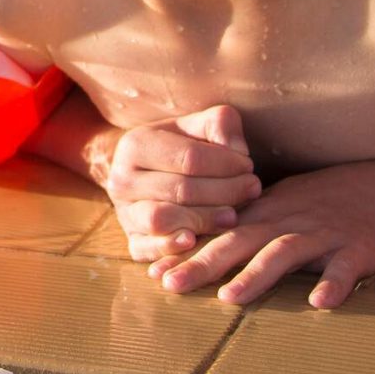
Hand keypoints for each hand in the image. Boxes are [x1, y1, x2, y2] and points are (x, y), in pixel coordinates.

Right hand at [104, 105, 259, 262]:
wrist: (145, 174)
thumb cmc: (180, 149)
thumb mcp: (196, 127)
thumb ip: (219, 124)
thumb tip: (236, 150)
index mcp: (136, 144)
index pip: (189, 157)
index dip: (226, 164)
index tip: (250, 166)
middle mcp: (122, 179)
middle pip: (180, 189)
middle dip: (225, 191)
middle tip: (252, 189)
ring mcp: (124, 212)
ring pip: (161, 219)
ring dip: (203, 219)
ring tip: (232, 216)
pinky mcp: (132, 241)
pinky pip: (148, 249)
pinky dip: (170, 247)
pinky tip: (194, 241)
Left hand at [152, 159, 374, 308]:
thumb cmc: (334, 199)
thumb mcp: (285, 203)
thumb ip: (249, 223)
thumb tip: (205, 246)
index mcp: (270, 212)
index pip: (221, 230)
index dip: (188, 249)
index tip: (153, 269)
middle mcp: (291, 221)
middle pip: (241, 240)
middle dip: (204, 262)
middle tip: (170, 283)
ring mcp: (326, 234)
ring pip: (286, 252)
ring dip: (257, 275)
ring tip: (231, 296)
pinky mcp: (360, 248)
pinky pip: (346, 268)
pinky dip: (334, 283)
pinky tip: (320, 301)